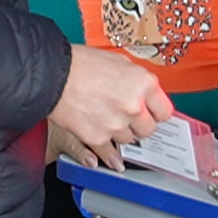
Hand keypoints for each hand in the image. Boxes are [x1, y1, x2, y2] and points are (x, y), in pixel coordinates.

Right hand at [48, 45, 172, 170]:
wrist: (52, 74)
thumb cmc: (81, 63)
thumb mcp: (118, 62)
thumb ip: (137, 81)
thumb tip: (147, 95)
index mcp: (143, 83)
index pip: (165, 111)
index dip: (155, 111)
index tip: (151, 113)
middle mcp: (134, 106)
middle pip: (148, 129)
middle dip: (138, 124)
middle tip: (125, 116)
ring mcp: (117, 124)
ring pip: (128, 140)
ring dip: (119, 133)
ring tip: (104, 119)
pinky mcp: (98, 138)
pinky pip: (110, 152)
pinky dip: (109, 153)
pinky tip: (111, 156)